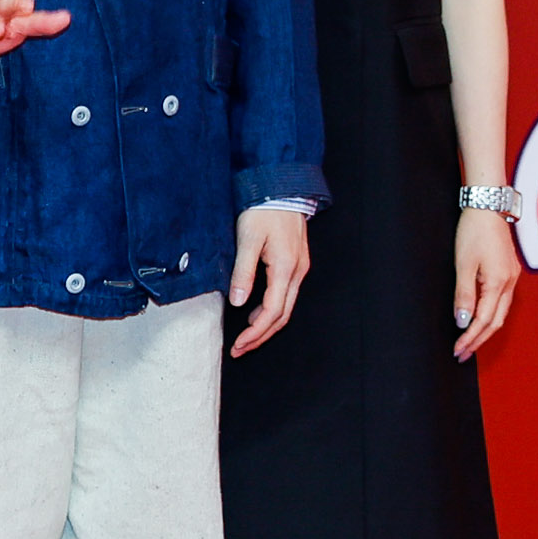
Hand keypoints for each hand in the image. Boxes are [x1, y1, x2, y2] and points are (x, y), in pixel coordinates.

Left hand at [227, 205, 310, 354]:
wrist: (281, 189)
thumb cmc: (263, 211)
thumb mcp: (248, 240)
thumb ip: (243, 272)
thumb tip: (240, 302)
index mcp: (286, 269)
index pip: (273, 312)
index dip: (255, 332)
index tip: (238, 344)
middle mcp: (297, 273)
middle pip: (282, 316)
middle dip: (260, 336)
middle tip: (239, 349)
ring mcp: (299, 269)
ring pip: (285, 307)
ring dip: (265, 325)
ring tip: (244, 338)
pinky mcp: (295, 264)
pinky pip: (285, 295)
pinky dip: (270, 309)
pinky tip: (254, 313)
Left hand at [452, 208, 520, 359]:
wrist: (488, 208)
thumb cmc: (473, 232)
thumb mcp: (463, 264)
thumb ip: (464, 294)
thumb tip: (463, 321)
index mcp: (499, 282)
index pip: (483, 320)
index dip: (470, 338)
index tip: (457, 350)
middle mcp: (509, 283)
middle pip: (495, 321)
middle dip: (478, 340)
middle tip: (461, 355)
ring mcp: (511, 278)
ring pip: (500, 313)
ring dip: (484, 330)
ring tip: (468, 343)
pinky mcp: (508, 272)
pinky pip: (501, 302)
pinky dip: (490, 316)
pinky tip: (479, 321)